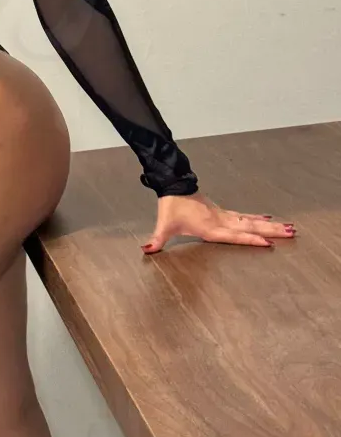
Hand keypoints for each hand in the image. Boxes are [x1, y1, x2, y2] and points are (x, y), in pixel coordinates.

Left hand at [141, 192, 295, 253]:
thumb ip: (157, 240)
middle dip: (270, 231)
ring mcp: (223, 215)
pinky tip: (267, 218)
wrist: (174, 185)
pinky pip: (243, 216)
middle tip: (290, 233)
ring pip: (250, 221)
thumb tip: (146, 250)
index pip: (234, 235)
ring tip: (288, 227)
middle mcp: (221, 221)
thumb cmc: (171, 207)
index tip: (268, 243)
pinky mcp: (222, 212)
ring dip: (269, 225)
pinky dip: (256, 218)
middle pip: (249, 227)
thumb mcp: (164, 225)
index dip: (250, 240)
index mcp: (210, 227)